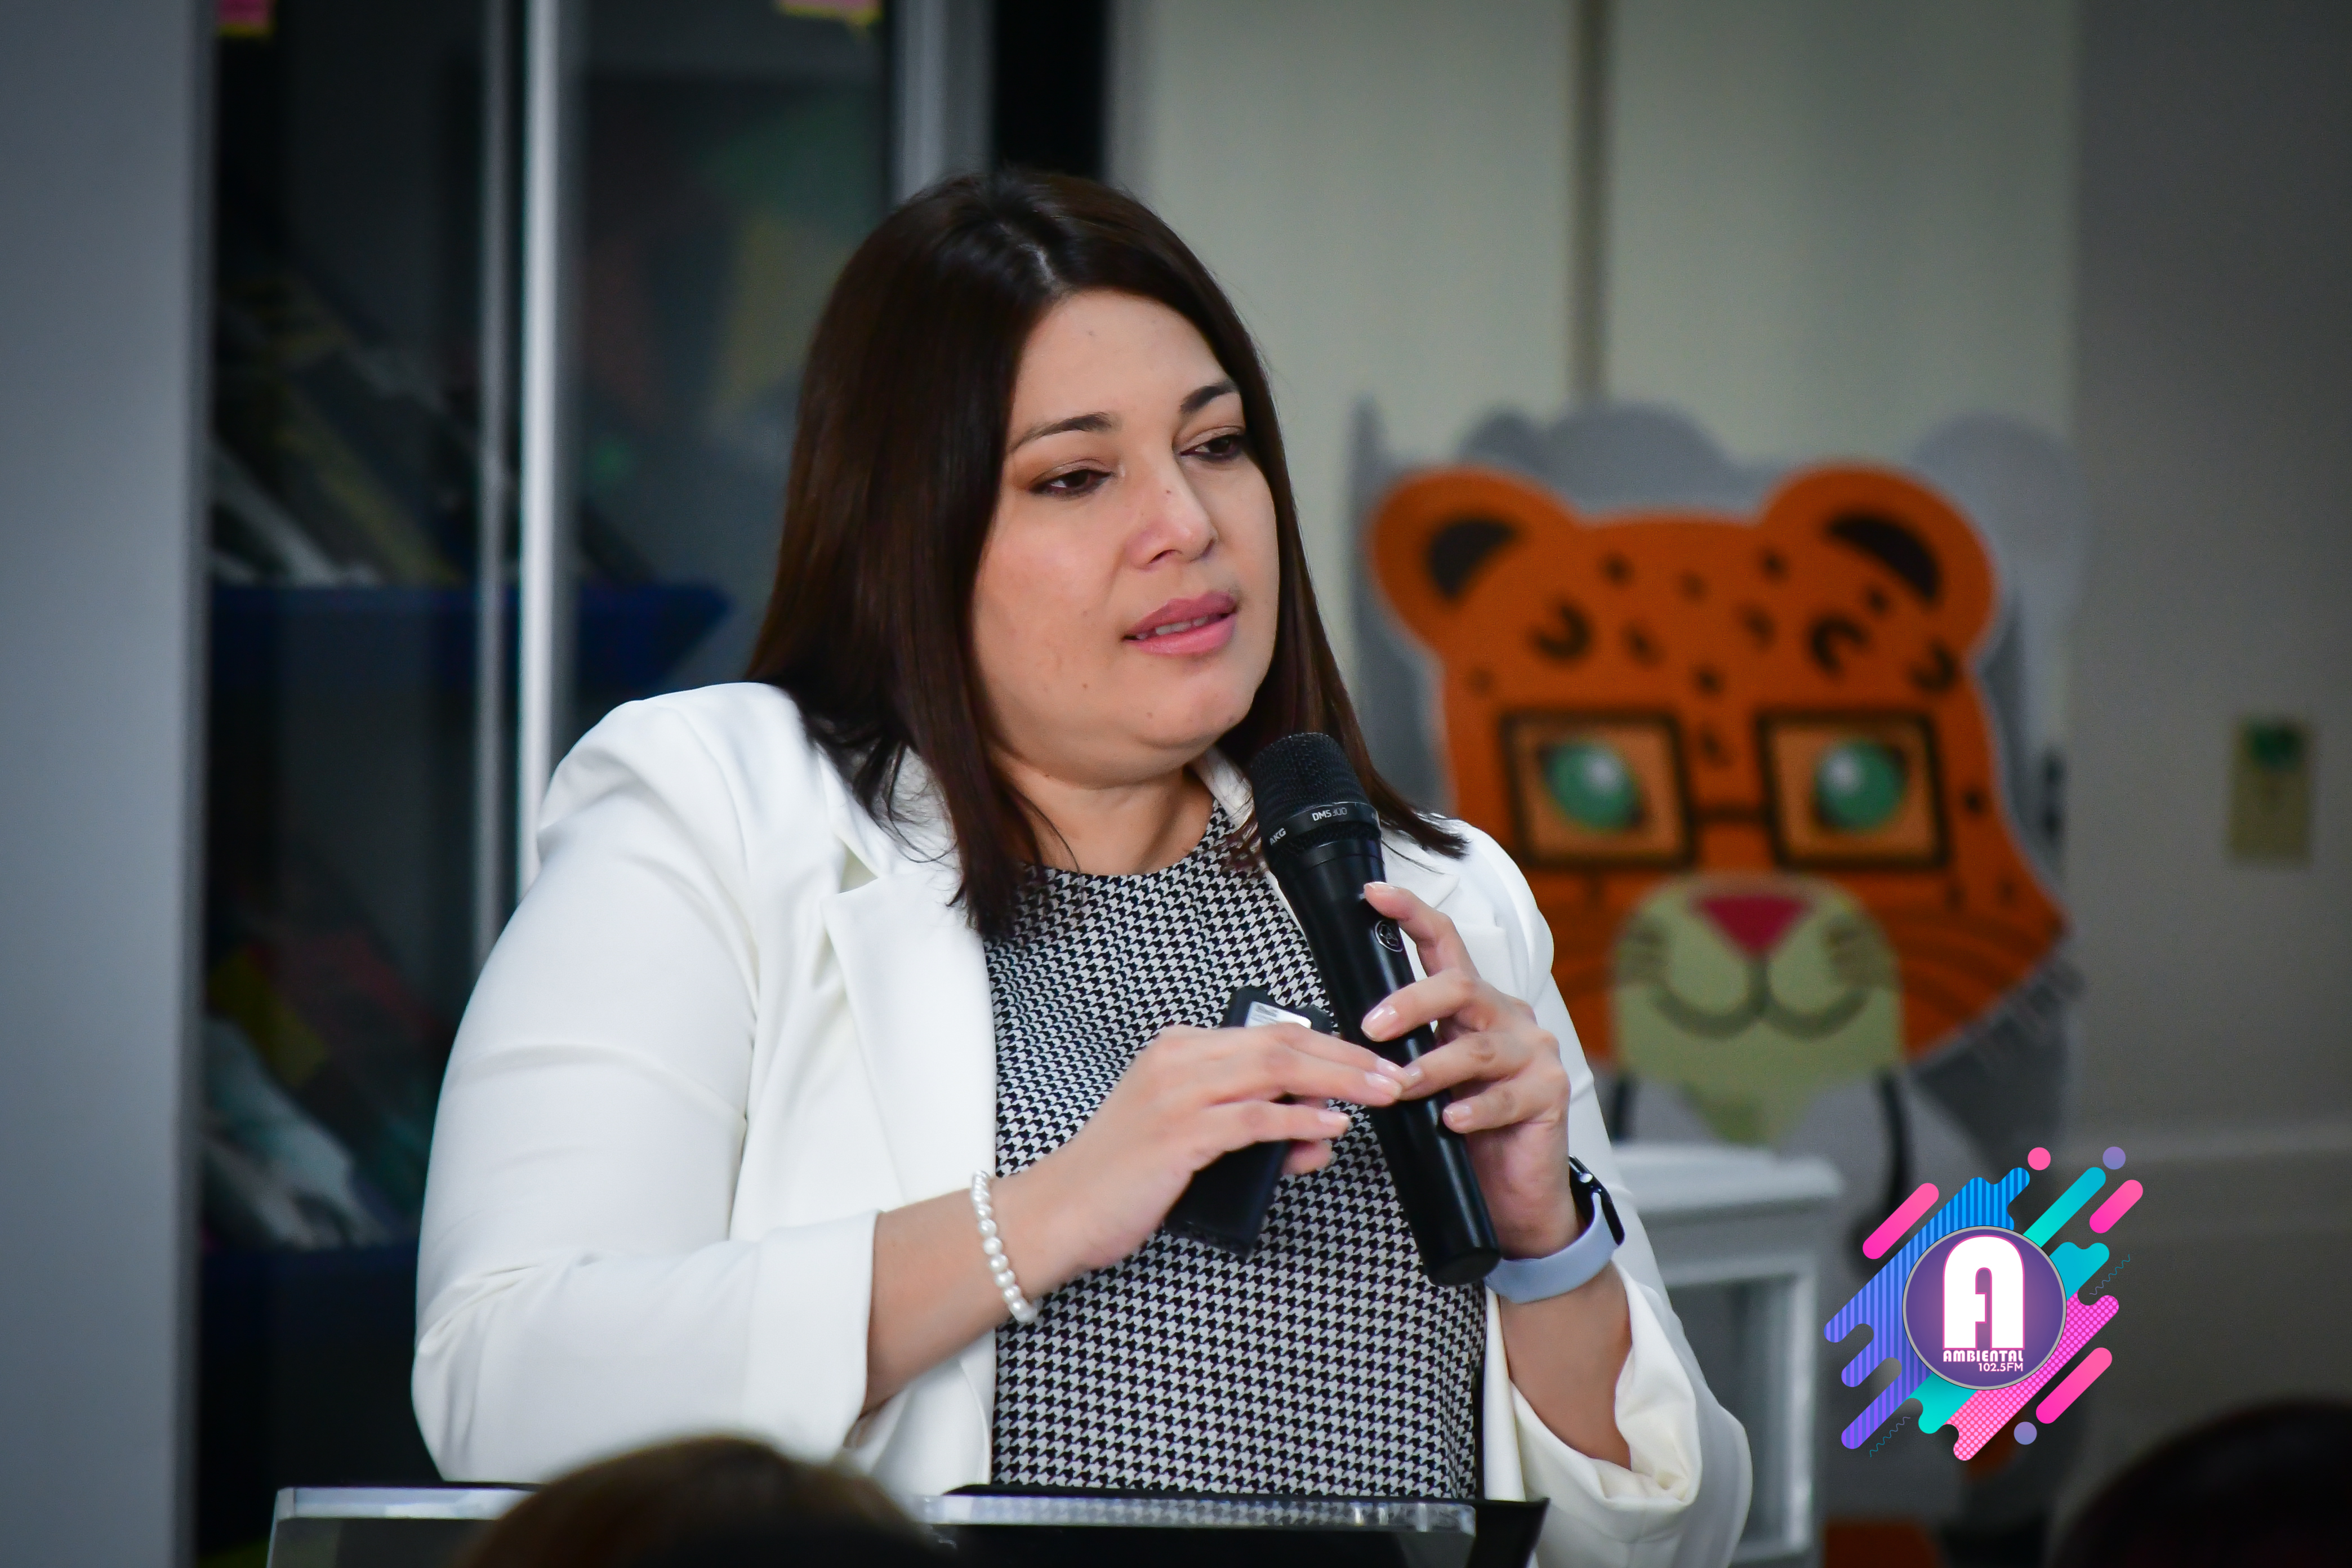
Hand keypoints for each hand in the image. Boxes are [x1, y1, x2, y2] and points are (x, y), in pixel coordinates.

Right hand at [999, 1021, 1408, 1290]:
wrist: (1060, 1211)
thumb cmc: (1124, 1178)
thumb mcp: (1191, 1141)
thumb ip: (1250, 1128)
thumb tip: (1319, 1130)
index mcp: (1178, 1049)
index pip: (1270, 1033)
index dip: (1329, 1044)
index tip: (1371, 1061)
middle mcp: (1177, 1060)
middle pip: (1280, 1044)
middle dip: (1346, 1058)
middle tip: (1394, 1075)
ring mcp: (1176, 1094)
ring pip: (1274, 1071)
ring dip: (1337, 1082)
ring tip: (1380, 1094)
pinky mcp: (1178, 1134)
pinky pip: (1253, 1120)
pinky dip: (1298, 1121)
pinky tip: (1330, 1128)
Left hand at [1359, 881, 1579, 1259]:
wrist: (1514, 1191)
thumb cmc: (1465, 1128)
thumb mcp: (1429, 1074)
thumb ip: (1405, 1043)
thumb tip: (1352, 1026)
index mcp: (1473, 1004)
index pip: (1444, 943)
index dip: (1410, 913)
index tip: (1373, 894)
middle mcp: (1506, 1016)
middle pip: (1458, 986)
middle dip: (1409, 1002)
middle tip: (1371, 1029)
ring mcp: (1533, 1052)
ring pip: (1476, 1045)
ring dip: (1431, 1067)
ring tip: (1402, 1088)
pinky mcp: (1550, 1092)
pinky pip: (1505, 1096)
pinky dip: (1471, 1109)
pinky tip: (1449, 1121)